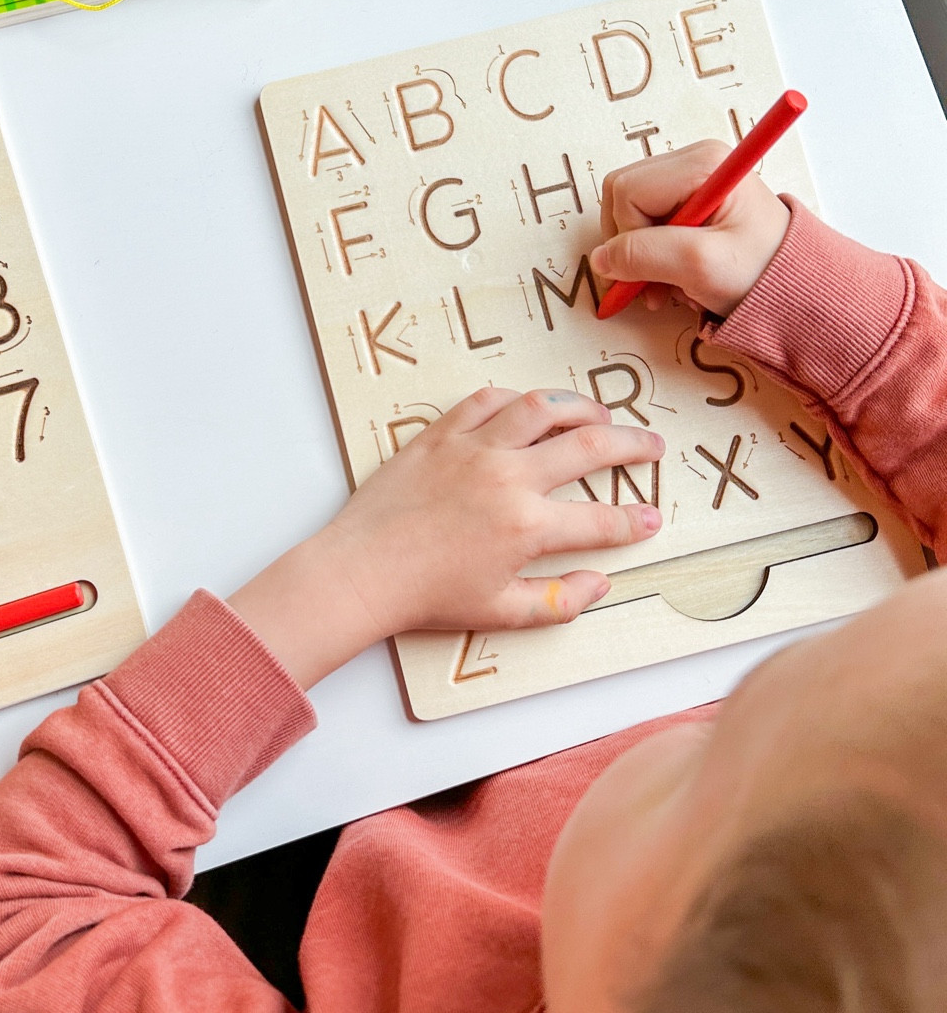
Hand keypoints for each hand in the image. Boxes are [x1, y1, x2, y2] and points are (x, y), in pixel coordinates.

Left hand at [229, 389, 663, 686]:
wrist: (360, 572)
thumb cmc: (426, 597)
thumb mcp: (500, 613)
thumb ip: (558, 601)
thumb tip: (599, 584)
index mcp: (528, 527)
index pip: (601, 521)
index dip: (635, 521)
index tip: (651, 519)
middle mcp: (509, 478)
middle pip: (589, 446)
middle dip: (631, 443)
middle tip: (650, 444)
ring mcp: (474, 449)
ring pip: (542, 407)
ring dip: (580, 405)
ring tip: (600, 412)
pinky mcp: (440, 435)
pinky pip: (486, 401)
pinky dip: (514, 398)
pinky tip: (529, 406)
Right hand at [590, 142, 790, 316]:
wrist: (800, 289)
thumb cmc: (763, 273)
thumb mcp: (700, 267)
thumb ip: (644, 256)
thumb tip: (602, 259)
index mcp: (702, 164)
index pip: (627, 192)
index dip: (629, 237)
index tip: (651, 276)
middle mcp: (695, 161)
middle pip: (624, 196)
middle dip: (632, 247)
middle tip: (655, 287)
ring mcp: (693, 179)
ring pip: (632, 211)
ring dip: (645, 257)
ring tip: (672, 287)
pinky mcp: (692, 200)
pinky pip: (649, 222)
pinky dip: (657, 256)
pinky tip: (679, 277)